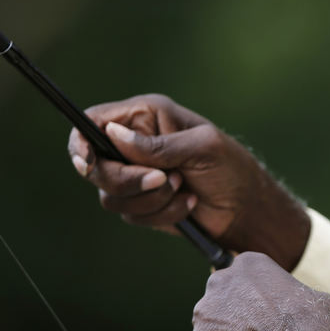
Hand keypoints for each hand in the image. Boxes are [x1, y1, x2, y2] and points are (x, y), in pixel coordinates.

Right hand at [67, 93, 310, 269]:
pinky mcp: (142, 202)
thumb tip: (112, 134)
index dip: (82, 142)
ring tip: (183, 189)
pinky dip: (161, 213)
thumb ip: (158, 145)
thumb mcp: (202, 148)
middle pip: (96, 165)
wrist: (248, 208)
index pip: (94, 121)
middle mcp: (134, 143)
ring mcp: (136, 174)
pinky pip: (130, 214)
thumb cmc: (232, 168)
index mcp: (147, 116)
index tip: (88, 164)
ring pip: (111, 195)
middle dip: (127, 180)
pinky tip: (187, 205)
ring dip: (151, 199)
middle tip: (162, 180)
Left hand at [190, 252, 329, 330]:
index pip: (246, 278)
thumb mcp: (312, 296)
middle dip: (238, 319)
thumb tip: (289, 310)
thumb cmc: (312, 325)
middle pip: (225, 302)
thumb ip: (289, 297)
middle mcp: (221, 282)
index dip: (259, 299)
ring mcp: (206, 313)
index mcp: (248, 263)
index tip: (270, 314)